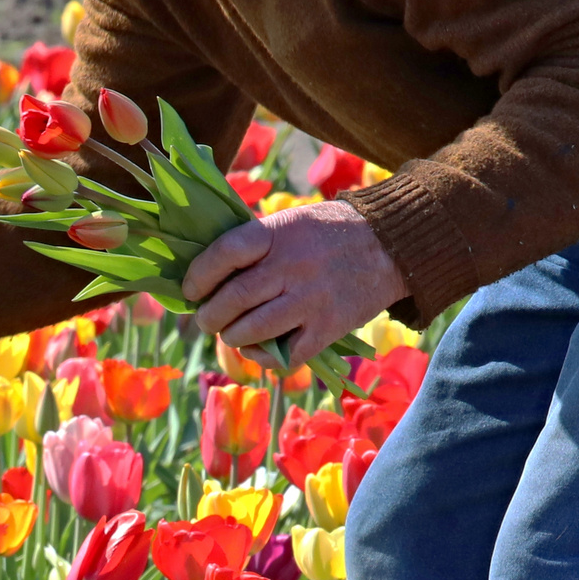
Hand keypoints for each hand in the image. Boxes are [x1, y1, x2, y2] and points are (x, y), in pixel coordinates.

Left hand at [181, 201, 407, 370]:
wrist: (389, 245)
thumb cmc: (326, 232)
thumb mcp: (288, 222)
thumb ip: (253, 243)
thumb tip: (206, 273)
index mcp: (277, 234)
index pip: (224, 253)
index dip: (199, 275)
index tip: (190, 289)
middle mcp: (292, 267)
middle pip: (234, 297)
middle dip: (210, 315)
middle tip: (205, 319)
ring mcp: (311, 300)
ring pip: (254, 329)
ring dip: (231, 337)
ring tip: (229, 334)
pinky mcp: (329, 328)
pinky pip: (285, 355)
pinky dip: (263, 357)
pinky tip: (257, 349)